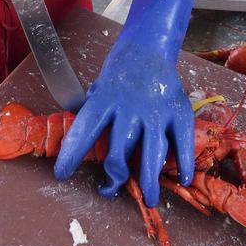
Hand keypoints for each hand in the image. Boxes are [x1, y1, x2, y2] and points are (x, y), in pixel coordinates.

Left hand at [54, 0, 195, 206]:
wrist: (148, 46)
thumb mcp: (98, 88)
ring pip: (151, 153)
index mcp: (105, 99)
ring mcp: (156, 110)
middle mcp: (130, 107)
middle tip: (110, 189)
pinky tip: (182, 178)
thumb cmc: (119, 72)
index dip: (71, 154)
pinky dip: (183, 161)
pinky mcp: (179, 110)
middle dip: (114, 177)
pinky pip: (182, 140)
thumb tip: (79, 142)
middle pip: (119, 150)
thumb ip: (93, 113)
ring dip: (149, 181)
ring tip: (150, 198)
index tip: (61, 175)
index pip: (84, 130)